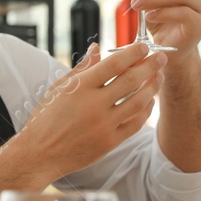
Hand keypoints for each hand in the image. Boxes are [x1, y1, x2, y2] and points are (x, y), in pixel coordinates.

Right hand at [11, 42, 163, 180]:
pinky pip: (135, 123)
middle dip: (150, 66)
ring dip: (152, 87)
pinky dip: (146, 111)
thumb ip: (82, 68)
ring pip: (138, 102)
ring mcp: (104, 125)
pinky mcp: (110, 142)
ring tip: (159, 77)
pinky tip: (149, 101)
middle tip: (161, 57)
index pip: (113, 64)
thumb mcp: (59, 88)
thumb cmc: (46, 118)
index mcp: (80, 88)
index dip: (132, 53)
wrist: (39, 154)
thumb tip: (97, 48)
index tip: (143, 47)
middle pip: (131, 80)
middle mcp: (94, 105)